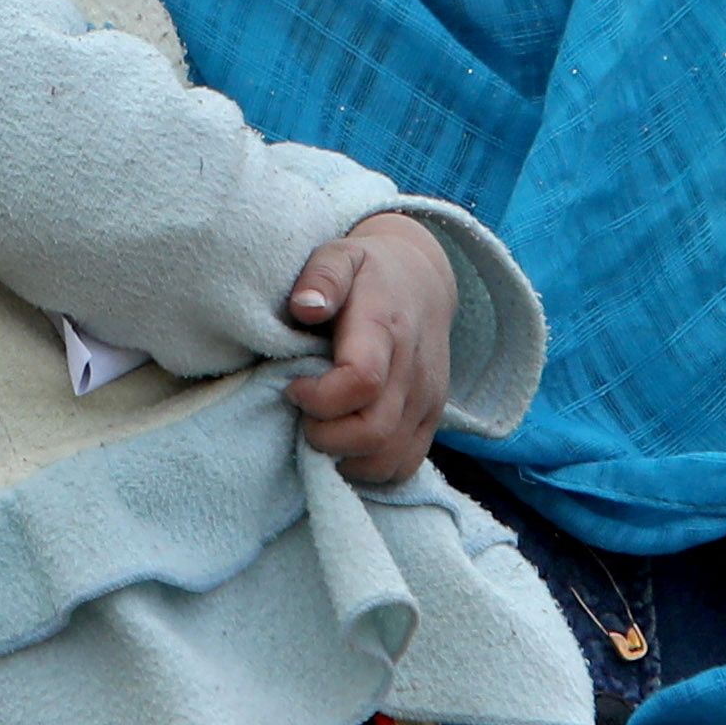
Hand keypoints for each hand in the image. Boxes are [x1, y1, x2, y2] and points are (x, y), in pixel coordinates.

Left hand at [283, 215, 453, 484]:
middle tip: (303, 415)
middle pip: (373, 432)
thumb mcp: (340, 255)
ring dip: (344, 459)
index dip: (319, 397)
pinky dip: (368, 469)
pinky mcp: (431, 421)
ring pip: (388, 461)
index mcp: (386, 327)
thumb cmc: (366, 273)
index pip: (361, 380)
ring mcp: (428, 401)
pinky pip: (403, 468)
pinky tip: (345, 445)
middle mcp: (414, 370)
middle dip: (324, 436)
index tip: (294, 387)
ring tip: (322, 429)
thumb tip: (304, 307)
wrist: (422, 283)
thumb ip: (322, 276)